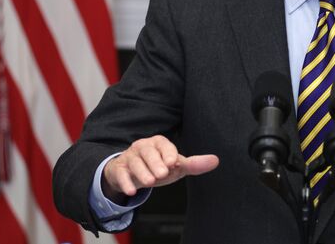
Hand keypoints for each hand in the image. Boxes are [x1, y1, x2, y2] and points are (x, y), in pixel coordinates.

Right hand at [102, 135, 218, 202]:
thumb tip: (215, 161)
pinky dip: (126, 182)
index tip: (174, 163)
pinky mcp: (119, 169)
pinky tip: (132, 191)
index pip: (164, 145)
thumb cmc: (157, 167)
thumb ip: (194, 164)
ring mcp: (129, 157)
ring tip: (150, 182)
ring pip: (134, 163)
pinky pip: (121, 174)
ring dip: (142, 173)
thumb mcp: (176, 166)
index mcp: (158, 143)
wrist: (131, 173)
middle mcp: (143, 147)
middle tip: (162, 174)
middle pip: (148, 152)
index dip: (168, 153)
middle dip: (155, 162)